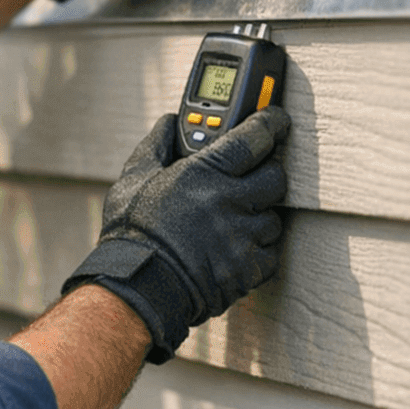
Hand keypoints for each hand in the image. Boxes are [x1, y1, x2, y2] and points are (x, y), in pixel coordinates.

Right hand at [62, 107, 288, 362]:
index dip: (272, 123)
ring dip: (260, 216)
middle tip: (254, 176)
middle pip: (276, 176)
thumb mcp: (134, 179)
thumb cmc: (132, 233)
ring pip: (274, 218)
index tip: (277, 120)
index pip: (255, 137)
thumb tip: (169, 122)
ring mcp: (241, 238)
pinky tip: (236, 248)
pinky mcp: (247, 271)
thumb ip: (156, 145)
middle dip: (268, 173)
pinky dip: (258, 250)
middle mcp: (229, 203)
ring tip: (235, 220)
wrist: (136, 288)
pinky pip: (271, 254)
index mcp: (204, 174)